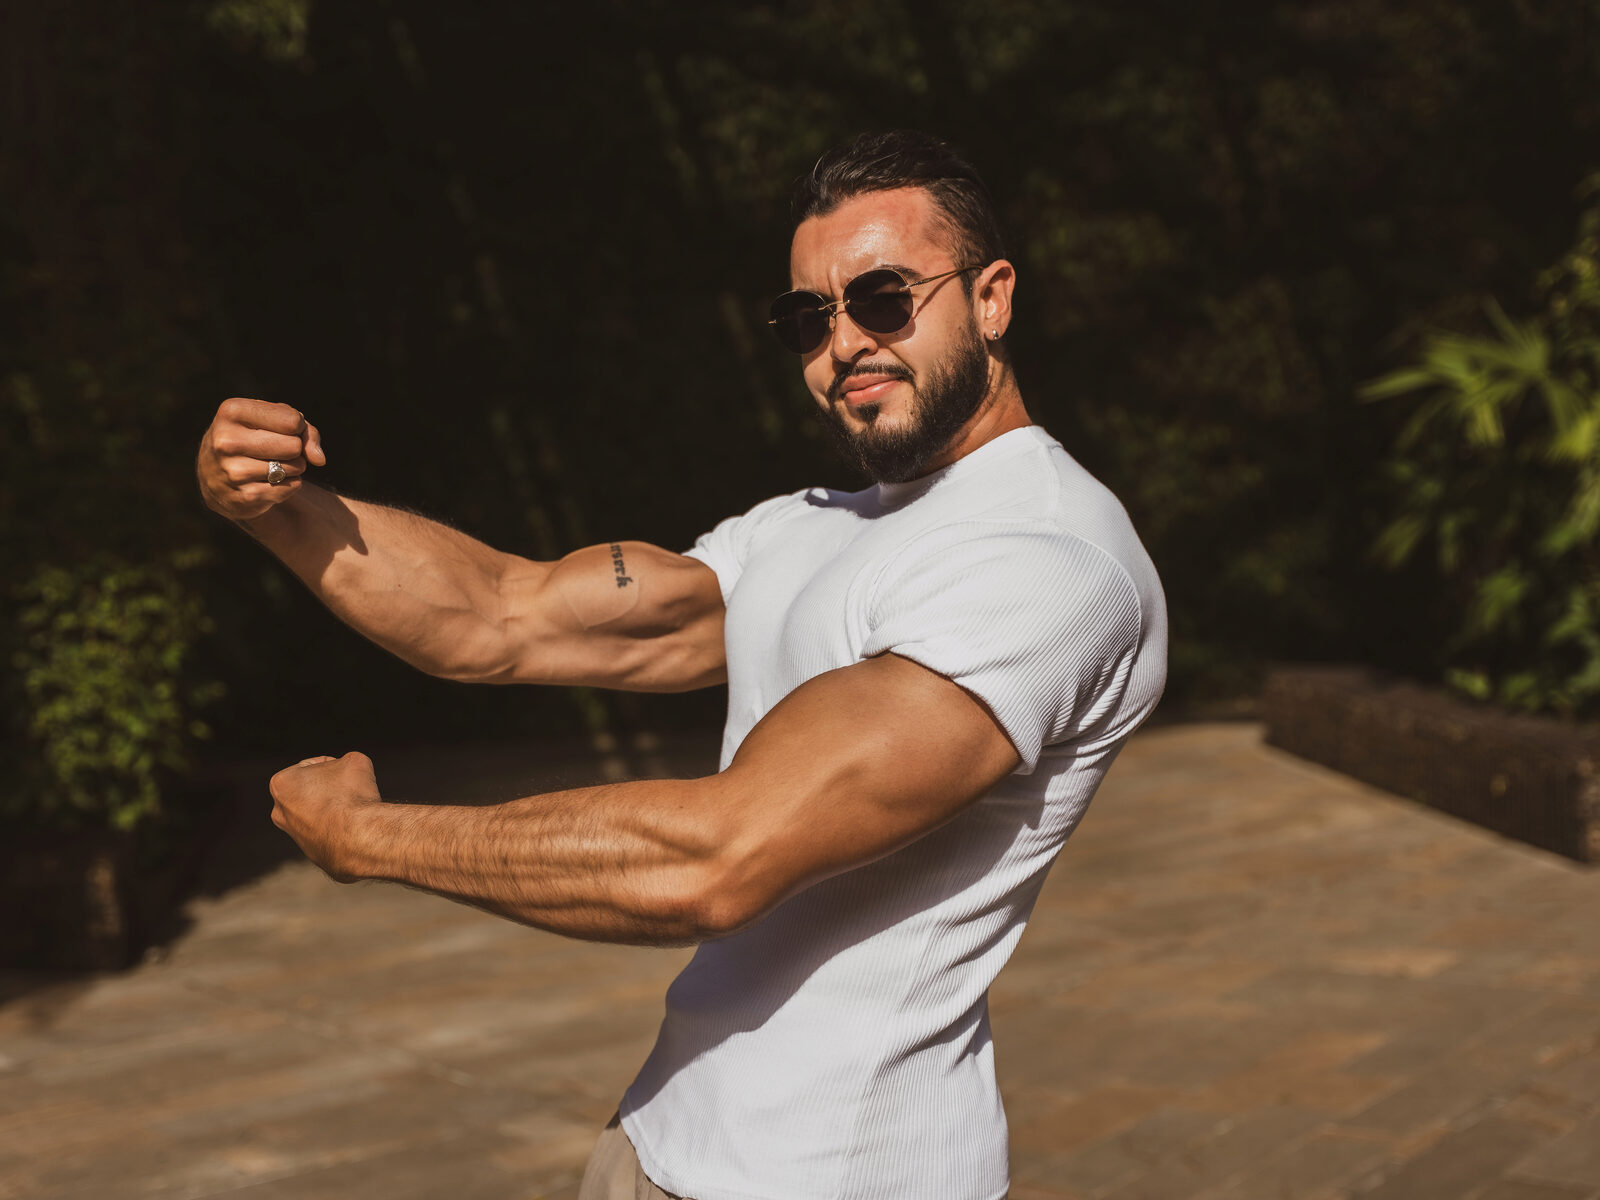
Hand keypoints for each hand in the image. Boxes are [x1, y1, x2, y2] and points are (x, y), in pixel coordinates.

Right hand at [198, 397, 326, 520]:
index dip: (296, 426)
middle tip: (276, 449)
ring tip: (270, 463)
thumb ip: (305, 429)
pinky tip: (267, 480)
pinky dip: (289, 483)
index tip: (280, 428)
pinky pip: (292, 486)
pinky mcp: (247, 497)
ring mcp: (234, 472)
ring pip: (295, 467)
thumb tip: (319, 459)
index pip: (292, 421)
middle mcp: (226, 442)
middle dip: (294, 448)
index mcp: (231, 412)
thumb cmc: (252, 436)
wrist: (216, 475)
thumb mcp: (273, 419)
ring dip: (292, 466)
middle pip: (294, 445)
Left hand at [269, 751, 381, 882]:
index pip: (312, 766)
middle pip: (312, 791)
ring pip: (321, 812)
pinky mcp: (314, 854)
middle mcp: (280, 812)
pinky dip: (342, 828)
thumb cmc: (352, 796)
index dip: (335, 766)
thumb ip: (345, 761)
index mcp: (281, 784)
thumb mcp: (354, 760)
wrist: (359, 838)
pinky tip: (355, 827)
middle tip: (351, 790)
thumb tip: (347, 773)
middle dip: (332, 789)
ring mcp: (295, 836)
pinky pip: (331, 833)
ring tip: (355, 809)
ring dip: (337, 809)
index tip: (347, 775)